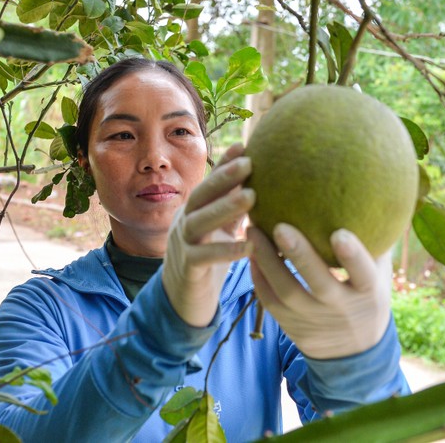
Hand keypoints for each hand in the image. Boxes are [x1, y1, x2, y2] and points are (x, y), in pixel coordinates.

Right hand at [161, 144, 254, 326]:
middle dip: (223, 178)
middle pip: (200, 196)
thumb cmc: (208, 260)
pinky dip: (225, 250)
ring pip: (199, 222)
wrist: (182, 300)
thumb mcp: (221, 230)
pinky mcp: (187, 269)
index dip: (224, 164)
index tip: (245, 145)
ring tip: (252, 196)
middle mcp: (184, 223)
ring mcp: (181, 245)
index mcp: (194, 211)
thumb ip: (235, 210)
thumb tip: (262, 183)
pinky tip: (249, 246)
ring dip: (224, 208)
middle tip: (249, 162)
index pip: (209, 183)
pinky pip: (203, 257)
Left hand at [248, 223, 392, 359]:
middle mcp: (340, 308)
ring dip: (267, 261)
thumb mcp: (380, 276)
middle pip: (319, 282)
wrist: (353, 352)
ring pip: (286, 291)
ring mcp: (313, 318)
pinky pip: (269, 301)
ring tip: (252, 230)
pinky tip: (249, 252)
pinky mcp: (290, 324)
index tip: (339, 233)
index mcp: (368, 293)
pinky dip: (258, 277)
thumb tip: (371, 195)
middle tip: (280, 226)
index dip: (352, 256)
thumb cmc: (367, 298)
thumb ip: (376, 243)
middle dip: (300, 255)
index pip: (363, 274)